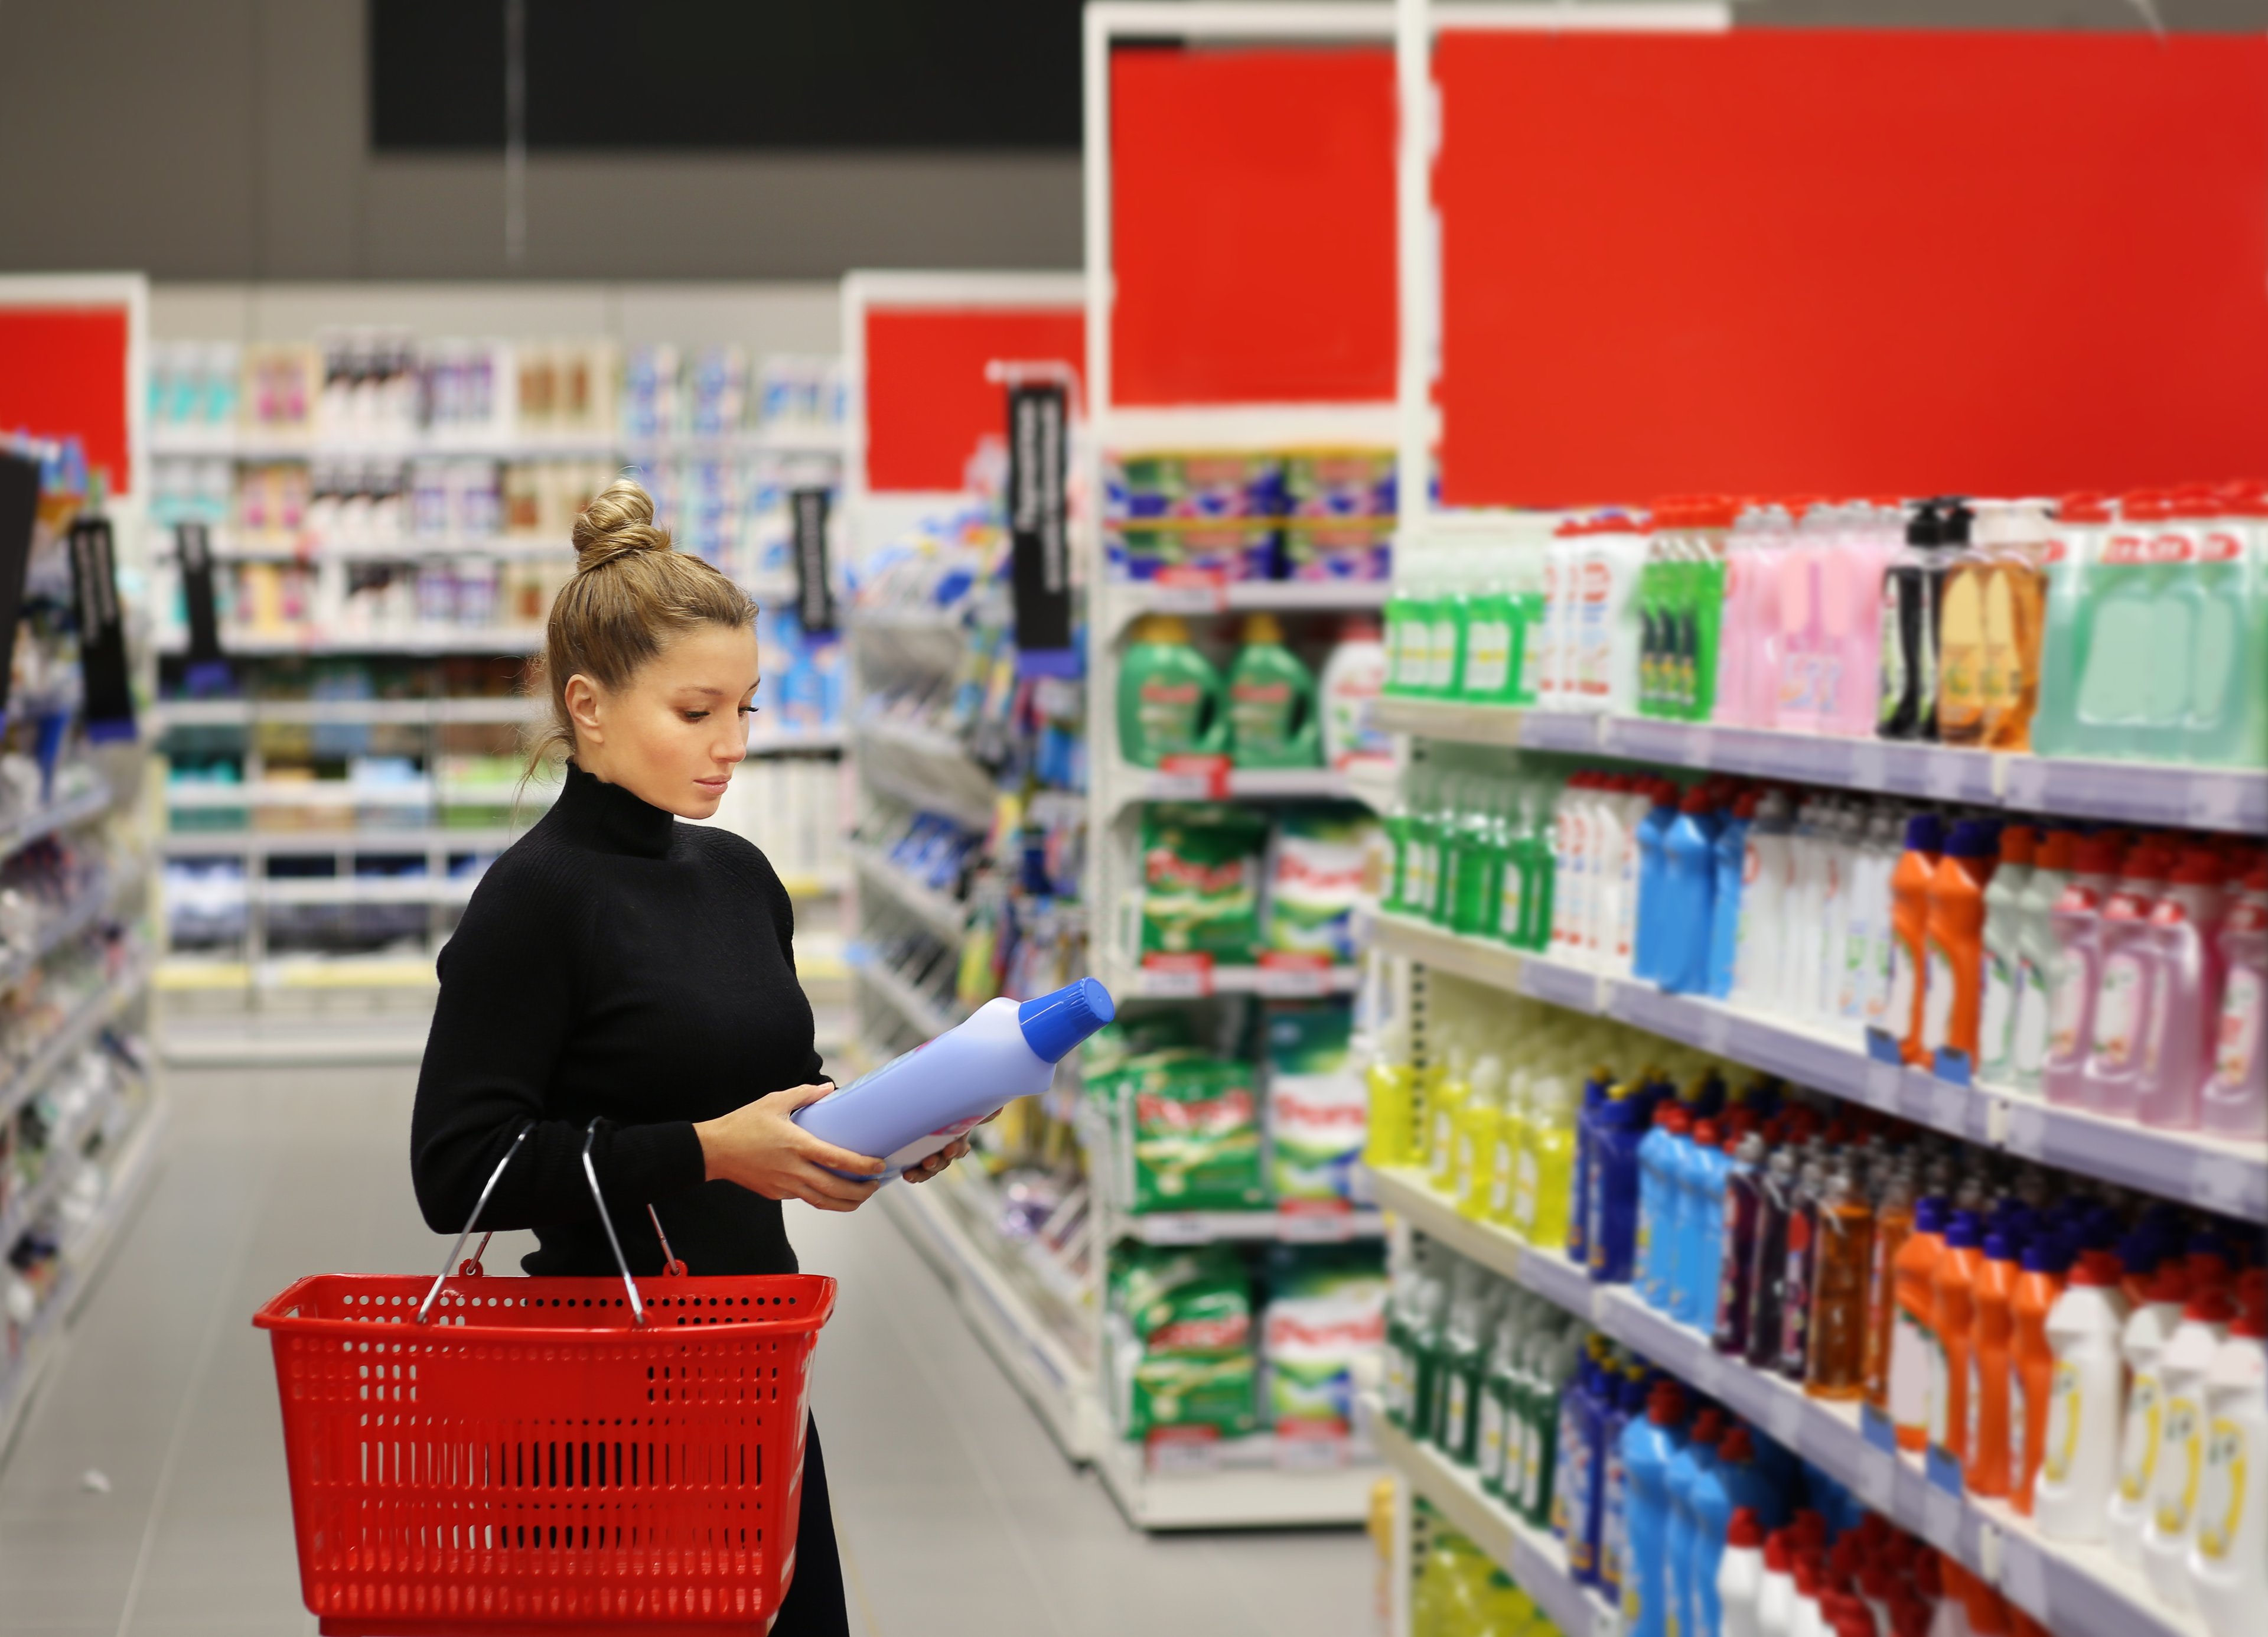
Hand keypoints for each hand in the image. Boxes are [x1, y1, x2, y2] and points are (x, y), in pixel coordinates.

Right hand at [693, 1083, 886, 1210]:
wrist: (713, 1150)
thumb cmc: (742, 1124)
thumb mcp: (774, 1102)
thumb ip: (804, 1095)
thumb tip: (829, 1089)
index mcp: (797, 1145)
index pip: (838, 1160)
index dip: (862, 1166)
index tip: (879, 1166)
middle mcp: (793, 1170)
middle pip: (835, 1189)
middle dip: (861, 1192)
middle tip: (876, 1185)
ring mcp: (784, 1186)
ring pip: (822, 1202)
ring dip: (846, 1203)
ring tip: (861, 1197)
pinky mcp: (776, 1194)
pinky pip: (804, 1198)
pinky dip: (822, 1198)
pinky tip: (831, 1191)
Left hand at [903, 1103, 1003, 1183]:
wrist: (927, 1111)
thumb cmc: (948, 1110)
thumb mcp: (960, 1108)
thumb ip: (978, 1110)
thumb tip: (1000, 1109)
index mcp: (957, 1138)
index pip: (959, 1148)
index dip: (956, 1149)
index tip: (950, 1150)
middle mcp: (946, 1151)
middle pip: (943, 1161)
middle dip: (937, 1163)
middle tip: (928, 1162)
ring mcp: (931, 1156)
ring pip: (930, 1169)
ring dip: (923, 1172)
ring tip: (911, 1174)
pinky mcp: (916, 1158)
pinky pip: (917, 1170)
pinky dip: (914, 1174)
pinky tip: (906, 1174)